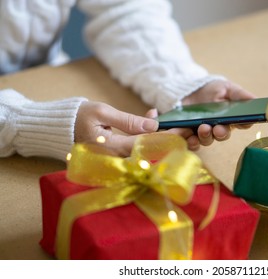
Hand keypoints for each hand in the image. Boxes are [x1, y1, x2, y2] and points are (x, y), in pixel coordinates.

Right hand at [75, 101, 198, 156]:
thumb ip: (127, 121)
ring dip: (161, 137)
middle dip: (170, 138)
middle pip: (150, 149)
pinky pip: (136, 146)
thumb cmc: (78, 116)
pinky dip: (147, 135)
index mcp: (113, 148)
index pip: (147, 144)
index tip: (184, 129)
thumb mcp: (102, 113)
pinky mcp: (116, 152)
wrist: (59, 127)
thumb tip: (153, 126)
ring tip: (177, 125)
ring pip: (145, 148)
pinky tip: (153, 121)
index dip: (168, 137)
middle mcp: (117, 156)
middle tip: (188, 129)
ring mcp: (116, 156)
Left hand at [182, 80, 255, 145]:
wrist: (187, 89)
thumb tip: (255, 100)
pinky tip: (184, 135)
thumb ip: (239, 95)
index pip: (239, 125)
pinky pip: (188, 142)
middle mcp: (217, 129)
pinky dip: (186, 140)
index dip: (240, 125)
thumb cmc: (210, 89)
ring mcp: (202, 133)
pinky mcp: (187, 135)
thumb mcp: (226, 88)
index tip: (237, 123)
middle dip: (220, 133)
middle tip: (217, 129)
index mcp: (230, 119)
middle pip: (222, 136)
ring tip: (202, 128)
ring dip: (205, 137)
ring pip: (206, 141)